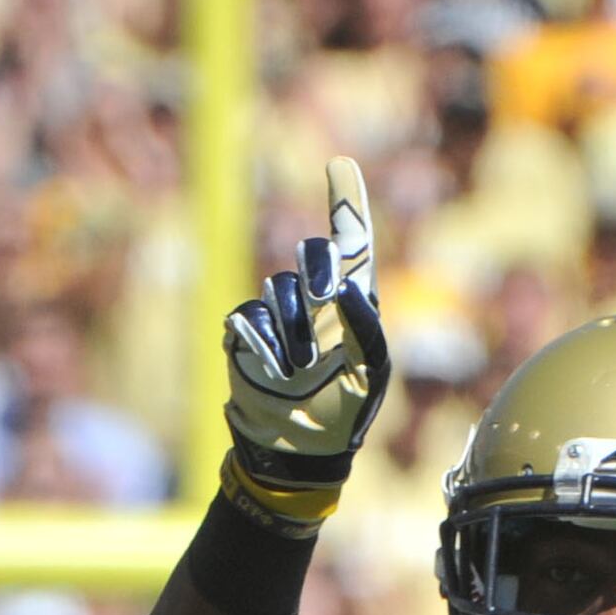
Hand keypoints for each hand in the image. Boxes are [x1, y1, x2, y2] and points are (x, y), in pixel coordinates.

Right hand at [219, 157, 387, 529]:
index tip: (339, 163)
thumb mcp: (369, 376)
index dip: (345, 201)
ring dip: (294, 334)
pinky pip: (251, 320)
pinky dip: (263, 347)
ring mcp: (279, 316)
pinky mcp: (246, 333)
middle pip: (314, 257)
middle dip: (320, 276)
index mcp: (354, 306)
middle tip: (325, 307)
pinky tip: (274, 374)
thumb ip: (367, 328)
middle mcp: (316, 301)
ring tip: (301, 373)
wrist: (292, 451)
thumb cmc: (341, 415)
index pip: (352, 243)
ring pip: (281, 292)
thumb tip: (349, 287)